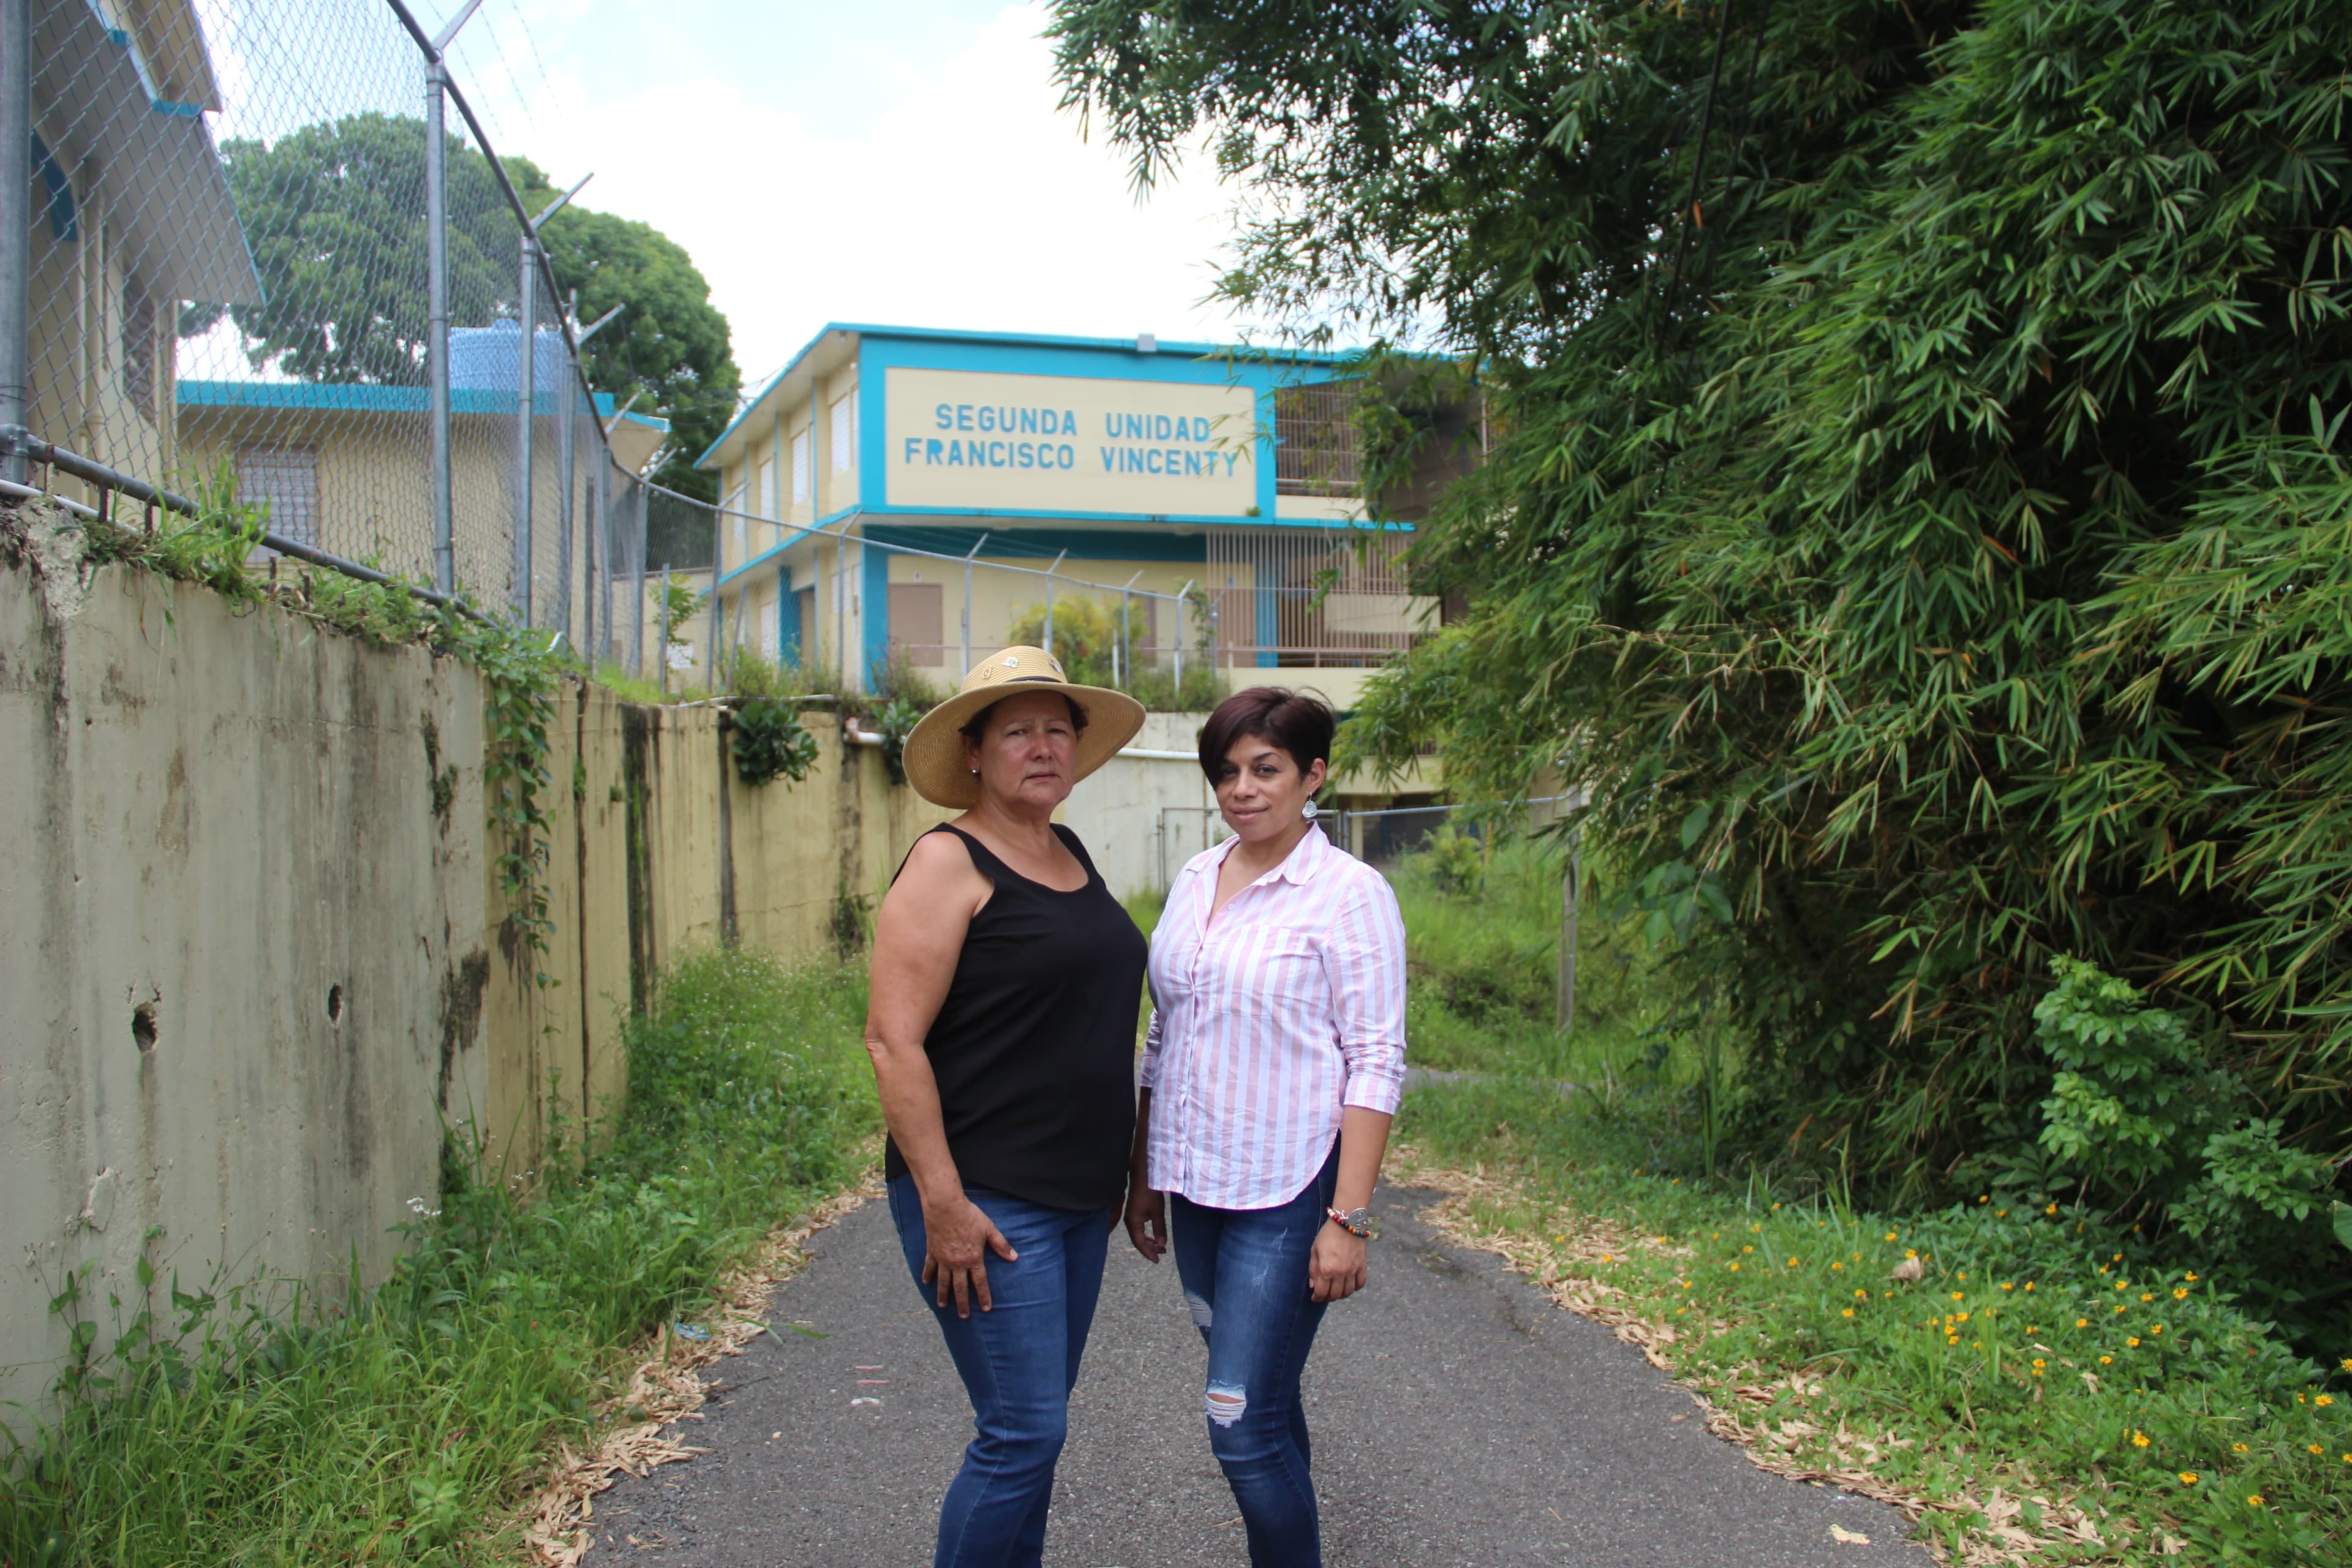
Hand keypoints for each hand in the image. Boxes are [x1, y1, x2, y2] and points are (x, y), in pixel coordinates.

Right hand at [921, 1194, 1016, 1317]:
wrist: (946, 1207)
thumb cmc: (969, 1216)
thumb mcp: (989, 1229)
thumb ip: (1001, 1245)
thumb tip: (1014, 1257)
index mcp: (974, 1259)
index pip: (980, 1282)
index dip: (984, 1296)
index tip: (986, 1308)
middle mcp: (958, 1263)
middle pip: (960, 1288)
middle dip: (963, 1304)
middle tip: (964, 1316)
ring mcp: (943, 1259)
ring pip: (943, 1282)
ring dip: (944, 1295)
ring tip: (943, 1306)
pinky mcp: (932, 1252)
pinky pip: (930, 1267)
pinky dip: (927, 1276)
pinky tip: (926, 1283)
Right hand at [1125, 1183, 1167, 1262]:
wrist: (1143, 1176)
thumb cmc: (1150, 1193)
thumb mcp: (1157, 1212)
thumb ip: (1159, 1229)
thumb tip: (1161, 1244)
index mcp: (1133, 1222)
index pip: (1140, 1243)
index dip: (1148, 1253)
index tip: (1157, 1260)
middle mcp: (1129, 1221)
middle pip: (1138, 1240)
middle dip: (1150, 1248)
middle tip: (1162, 1253)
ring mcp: (1131, 1217)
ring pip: (1138, 1234)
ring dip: (1149, 1241)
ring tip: (1160, 1247)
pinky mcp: (1134, 1212)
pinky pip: (1139, 1228)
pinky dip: (1146, 1234)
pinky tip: (1154, 1235)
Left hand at [1308, 1221, 1367, 1302]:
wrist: (1347, 1222)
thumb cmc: (1328, 1235)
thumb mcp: (1315, 1250)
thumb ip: (1313, 1269)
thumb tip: (1313, 1286)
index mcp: (1326, 1269)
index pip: (1322, 1292)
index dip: (1317, 1298)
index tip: (1315, 1298)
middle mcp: (1340, 1273)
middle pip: (1335, 1295)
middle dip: (1327, 1298)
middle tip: (1324, 1295)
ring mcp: (1353, 1270)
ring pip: (1348, 1292)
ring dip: (1340, 1295)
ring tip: (1336, 1291)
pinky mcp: (1362, 1266)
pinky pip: (1360, 1284)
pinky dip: (1354, 1288)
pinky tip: (1348, 1285)